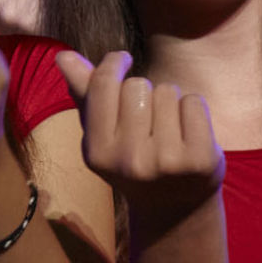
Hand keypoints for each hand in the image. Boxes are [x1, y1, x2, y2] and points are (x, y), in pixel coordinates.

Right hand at [55, 50, 223, 215]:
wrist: (175, 207)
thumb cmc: (133, 158)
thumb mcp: (103, 133)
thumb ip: (84, 92)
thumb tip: (63, 55)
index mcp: (97, 153)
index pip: (103, 84)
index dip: (114, 63)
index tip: (122, 60)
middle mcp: (130, 160)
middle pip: (138, 85)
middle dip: (144, 93)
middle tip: (148, 122)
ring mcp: (166, 162)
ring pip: (167, 91)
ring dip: (170, 103)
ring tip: (168, 132)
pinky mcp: (199, 160)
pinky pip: (193, 102)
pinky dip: (193, 111)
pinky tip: (189, 135)